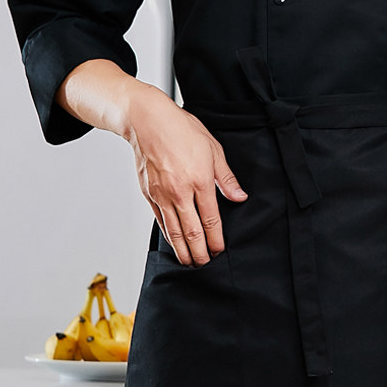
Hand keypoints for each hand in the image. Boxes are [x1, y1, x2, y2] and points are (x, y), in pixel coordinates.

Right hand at [124, 86, 246, 264]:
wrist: (148, 122)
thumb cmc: (181, 130)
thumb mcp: (213, 149)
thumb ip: (226, 178)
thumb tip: (239, 197)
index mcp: (200, 181)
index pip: (211, 219)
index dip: (216, 239)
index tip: (219, 250)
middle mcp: (180, 192)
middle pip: (191, 231)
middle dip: (199, 251)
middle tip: (205, 264)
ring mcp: (162, 195)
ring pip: (173, 230)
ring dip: (182, 249)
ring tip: (189, 262)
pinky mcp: (149, 194)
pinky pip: (160, 220)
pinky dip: (167, 235)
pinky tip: (173, 242)